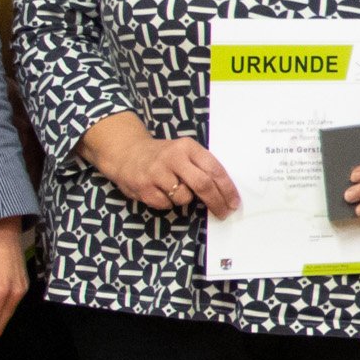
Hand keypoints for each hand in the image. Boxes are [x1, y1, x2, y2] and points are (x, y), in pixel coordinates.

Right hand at [83, 115, 239, 213]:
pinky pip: (165, 205)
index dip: (227, 189)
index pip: (214, 169)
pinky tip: (160, 191)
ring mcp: (157, 172)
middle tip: (223, 213)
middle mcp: (173, 157)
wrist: (126, 152)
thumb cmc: (163, 156)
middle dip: (216, 202)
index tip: (234, 202)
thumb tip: (224, 193)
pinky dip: (167, 203)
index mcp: (188, 147)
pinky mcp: (144, 187)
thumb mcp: (184, 152)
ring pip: (184, 198)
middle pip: (203, 185)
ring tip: (174, 189)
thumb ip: (202, 166)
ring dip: (185, 200)